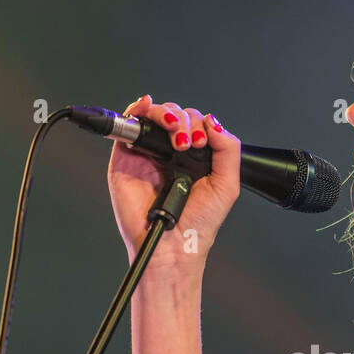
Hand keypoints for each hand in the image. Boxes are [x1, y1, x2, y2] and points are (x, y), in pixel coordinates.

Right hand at [106, 94, 240, 274]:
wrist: (173, 246)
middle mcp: (170, 154)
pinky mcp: (125, 159)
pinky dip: (138, 109)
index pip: (195, 124)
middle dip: (185, 121)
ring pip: (154, 116)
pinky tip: (149, 107)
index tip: (204, 143)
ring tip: (176, 134)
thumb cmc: (198, 224)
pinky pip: (128, 125)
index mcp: (193, 158)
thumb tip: (213, 121)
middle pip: (175, 116)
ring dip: (167, 114)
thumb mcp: (226, 185)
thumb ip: (227, 150)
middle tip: (190, 143)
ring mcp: (147, 154)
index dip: (200, 125)